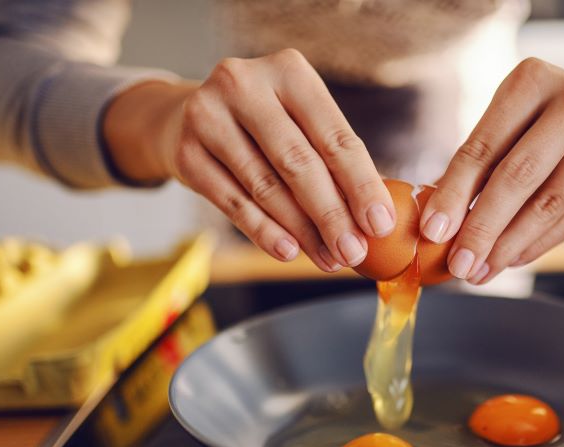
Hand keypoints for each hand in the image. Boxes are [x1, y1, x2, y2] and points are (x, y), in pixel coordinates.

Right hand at [103, 50, 396, 271]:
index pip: (334, 137)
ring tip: (328, 259)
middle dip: (332, 215)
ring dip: (302, 231)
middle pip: (299, 163)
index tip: (379, 225)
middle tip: (353, 252)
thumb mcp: (300, 121)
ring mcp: (208, 116)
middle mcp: (244, 84)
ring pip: (266, 187)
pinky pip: (233, 203)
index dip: (361, 185)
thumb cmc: (264, 125)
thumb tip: (375, 220)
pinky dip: (264, 232)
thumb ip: (334, 160)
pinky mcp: (185, 152)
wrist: (184, 117)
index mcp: (289, 70)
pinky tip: (289, 251)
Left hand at [419, 58, 563, 283]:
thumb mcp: (515, 119)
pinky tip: (509, 260)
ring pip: (546, 206)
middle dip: (481, 228)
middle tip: (457, 264)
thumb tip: (438, 221)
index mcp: (533, 79)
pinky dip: (535, 245)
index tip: (432, 231)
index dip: (453, 193)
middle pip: (517, 177)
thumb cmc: (550, 120)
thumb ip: (479, 162)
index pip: (483, 146)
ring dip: (506, 246)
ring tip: (479, 272)